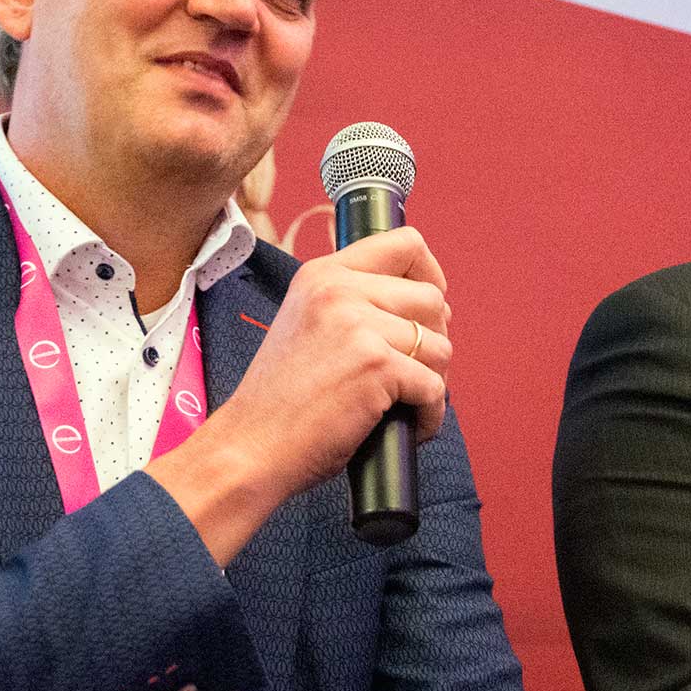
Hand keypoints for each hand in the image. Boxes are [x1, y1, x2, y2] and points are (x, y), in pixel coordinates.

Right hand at [149, 226, 452, 562]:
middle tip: (412, 373)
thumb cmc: (280, 402)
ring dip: (433, 382)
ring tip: (404, 405)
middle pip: (432, 299)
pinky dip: (428, 416)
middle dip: (434, 340)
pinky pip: (434, 388)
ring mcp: (359, 325)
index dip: (430, 275)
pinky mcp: (377, 365)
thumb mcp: (307, 326)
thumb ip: (352, 305)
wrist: (249, 447)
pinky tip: (407, 427)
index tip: (426, 310)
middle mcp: (339, 289)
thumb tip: (427, 305)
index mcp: (323, 274)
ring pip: (440, 346)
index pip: (404, 244)